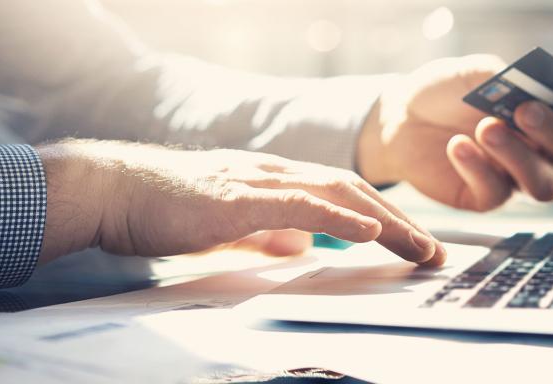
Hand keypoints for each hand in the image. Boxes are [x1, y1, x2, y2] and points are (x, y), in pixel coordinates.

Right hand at [37, 141, 445, 265]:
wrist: (119, 191)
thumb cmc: (170, 208)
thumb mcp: (233, 226)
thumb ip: (269, 234)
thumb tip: (300, 247)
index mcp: (277, 182)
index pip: (344, 196)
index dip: (384, 218)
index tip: (413, 244)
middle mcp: (277, 174)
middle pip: (353, 193)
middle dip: (400, 222)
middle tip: (433, 251)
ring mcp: (260, 182)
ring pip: (337, 194)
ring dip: (384, 221)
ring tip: (418, 245)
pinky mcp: (239, 198)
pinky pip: (298, 204)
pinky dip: (337, 217)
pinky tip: (367, 230)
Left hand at [358, 54, 552, 210]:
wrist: (401, 117)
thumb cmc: (446, 91)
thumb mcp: (474, 73)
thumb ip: (507, 79)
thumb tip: (532, 89)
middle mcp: (545, 151)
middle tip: (524, 112)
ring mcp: (518, 178)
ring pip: (546, 185)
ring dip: (521, 157)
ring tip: (486, 128)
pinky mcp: (486, 198)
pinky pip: (497, 193)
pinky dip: (478, 167)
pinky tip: (456, 145)